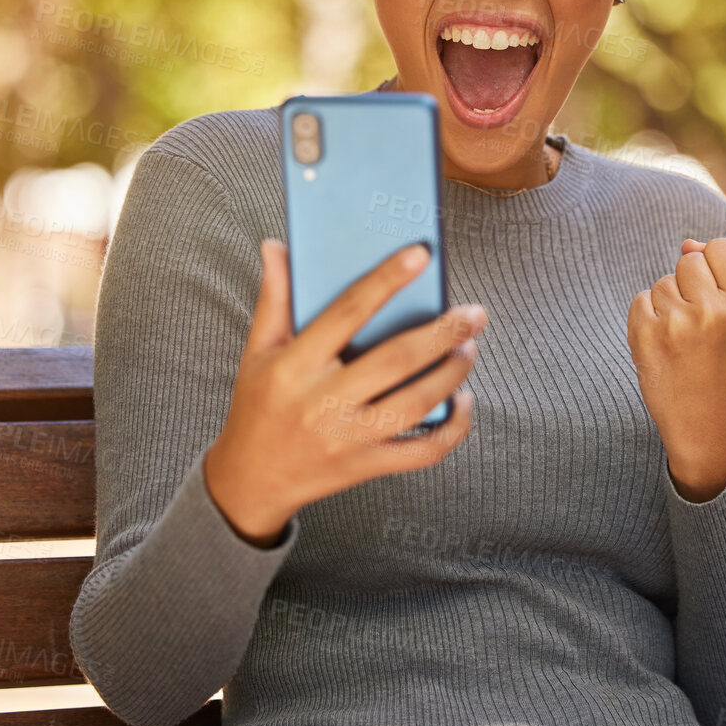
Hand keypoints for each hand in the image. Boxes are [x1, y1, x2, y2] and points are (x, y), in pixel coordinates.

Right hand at [203, 240, 486, 546]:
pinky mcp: (366, 466)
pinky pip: (421, 452)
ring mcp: (347, 438)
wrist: (251, 480)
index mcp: (295, 365)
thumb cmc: (258, 405)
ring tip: (469, 348)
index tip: (420, 254)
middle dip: (442, 334)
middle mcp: (322, 402)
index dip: (386, 280)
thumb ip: (275, 297)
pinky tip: (463, 401)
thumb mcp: (257, 350)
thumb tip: (277, 245)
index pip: (346, 311)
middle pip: (394, 360)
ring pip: (414, 405)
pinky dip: (452, 429)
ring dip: (451, 375)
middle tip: (474, 313)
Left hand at [627, 237, 725, 502]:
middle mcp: (715, 309)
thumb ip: (720, 277)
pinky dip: (646, 321)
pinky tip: (664, 348)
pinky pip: (640, 301)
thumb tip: (687, 244)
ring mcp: (679, 322)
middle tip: (700, 330)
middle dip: (688, 289)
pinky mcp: (647, 335)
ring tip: (684, 343)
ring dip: (667, 307)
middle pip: (687, 263)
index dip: (713, 268)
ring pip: (662, 284)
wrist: (711, 429)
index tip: (716, 299)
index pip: (720, 247)